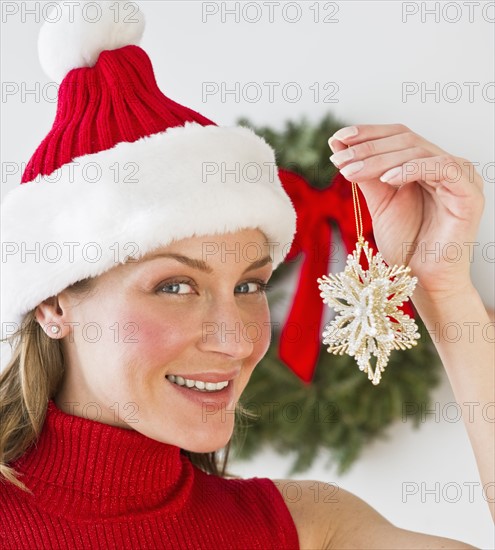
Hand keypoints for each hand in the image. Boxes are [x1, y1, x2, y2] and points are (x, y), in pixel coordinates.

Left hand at [328, 124, 484, 296]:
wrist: (424, 279)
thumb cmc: (406, 244)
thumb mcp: (379, 203)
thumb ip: (365, 174)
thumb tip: (338, 146)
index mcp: (427, 164)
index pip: (398, 136)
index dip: (368, 133)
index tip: (337, 139)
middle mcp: (446, 165)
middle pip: (406, 140)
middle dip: (367, 149)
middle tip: (339, 161)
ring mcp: (461, 177)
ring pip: (418, 151)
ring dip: (379, 159)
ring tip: (351, 172)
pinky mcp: (469, 193)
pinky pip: (441, 168)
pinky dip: (411, 169)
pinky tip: (386, 179)